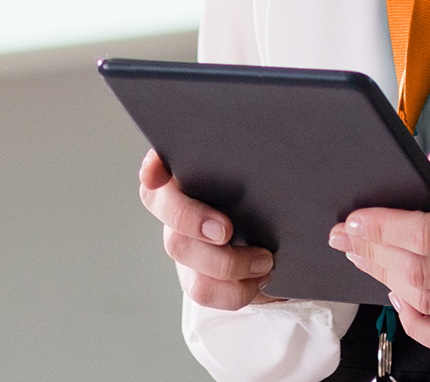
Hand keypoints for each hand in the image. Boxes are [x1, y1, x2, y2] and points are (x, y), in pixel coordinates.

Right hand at [138, 148, 283, 308]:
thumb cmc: (268, 189)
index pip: (159, 165)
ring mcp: (185, 243)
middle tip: (227, 230)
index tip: (156, 173)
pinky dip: (235, 290)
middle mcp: (179, 208)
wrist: (276, 232)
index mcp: (190, 173)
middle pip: (170, 215)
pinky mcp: (196, 276)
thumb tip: (273, 139)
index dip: (153, 169)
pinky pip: (204, 290)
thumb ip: (255, 157)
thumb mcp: (262, 170)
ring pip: (185, 258)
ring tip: (265, 261)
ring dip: (227, 264)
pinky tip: (261, 279)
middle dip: (194, 222)